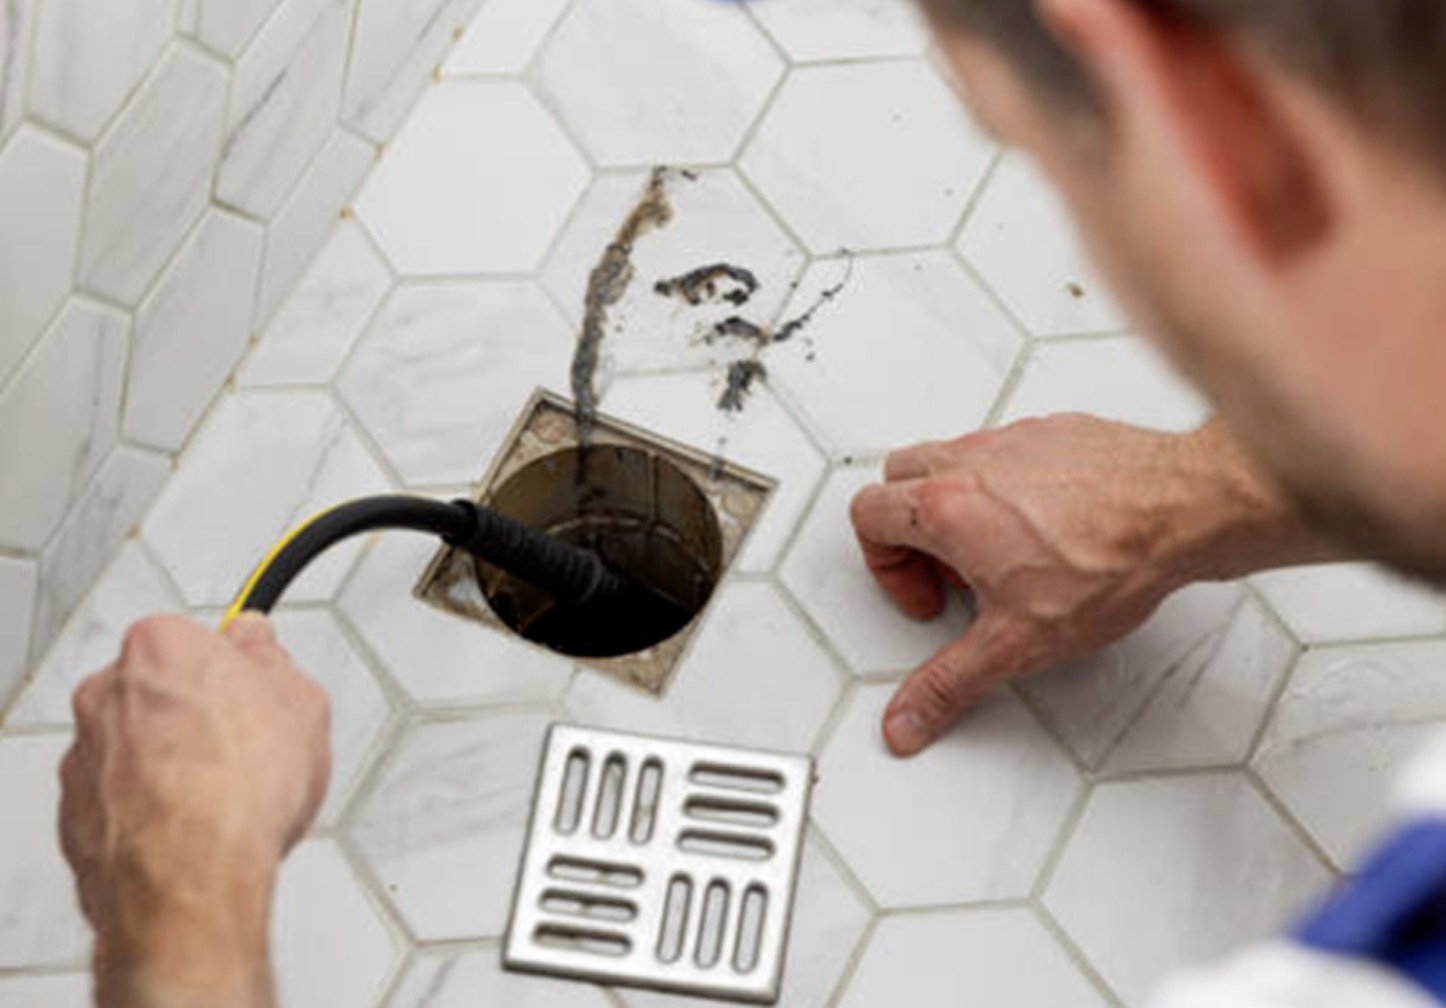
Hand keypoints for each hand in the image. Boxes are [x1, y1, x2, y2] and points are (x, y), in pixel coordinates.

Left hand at [59, 614, 330, 1007]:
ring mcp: (84, 757)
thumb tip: (259, 647)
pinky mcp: (76, 817)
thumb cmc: (238, 790)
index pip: (201, 639)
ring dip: (174, 767)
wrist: (191, 878)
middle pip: (161, 693)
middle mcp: (106, 694)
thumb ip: (271, 660)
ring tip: (225, 801)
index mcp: (159, 646)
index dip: (238, 672)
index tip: (256, 691)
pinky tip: (195, 832)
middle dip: (199, 717)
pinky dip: (150, 813)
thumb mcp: (302, 701)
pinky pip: (120, 802)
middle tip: (247, 749)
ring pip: (137, 750)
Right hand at [852, 414, 1335, 756]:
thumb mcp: (1016, 643)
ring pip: (949, 460)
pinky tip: (1043, 527)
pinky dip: (1006, 486)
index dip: (886, 567)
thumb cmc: (1112, 560)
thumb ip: (949, 683)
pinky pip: (1003, 451)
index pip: (867, 516)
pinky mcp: (1052, 432)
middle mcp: (971, 463)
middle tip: (950, 573)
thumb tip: (908, 717)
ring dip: (955, 505)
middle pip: (897, 479)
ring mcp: (1011, 441)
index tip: (929, 596)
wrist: (1184, 510)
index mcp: (945, 507)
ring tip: (997, 554)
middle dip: (909, 530)